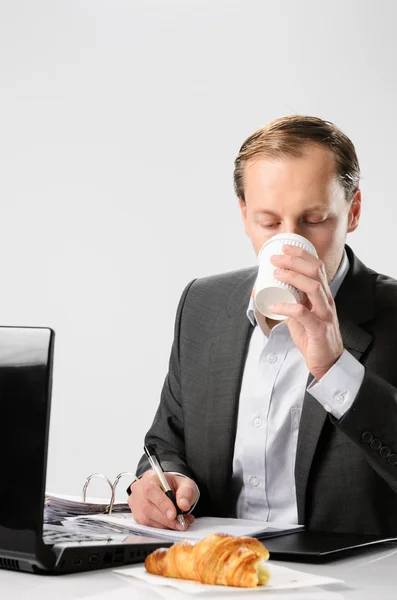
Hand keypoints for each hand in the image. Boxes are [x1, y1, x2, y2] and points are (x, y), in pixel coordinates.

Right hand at [127, 470, 197, 529]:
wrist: (168, 488)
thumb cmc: (174, 486)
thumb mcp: (186, 484)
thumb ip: (186, 493)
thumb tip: (183, 505)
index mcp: (150, 477)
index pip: (151, 491)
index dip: (162, 504)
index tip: (174, 514)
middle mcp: (139, 489)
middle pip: (148, 508)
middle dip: (167, 520)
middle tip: (182, 523)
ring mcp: (135, 503)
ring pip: (147, 519)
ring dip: (165, 525)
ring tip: (180, 523)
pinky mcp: (136, 515)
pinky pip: (146, 525)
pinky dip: (160, 527)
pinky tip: (171, 524)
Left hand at [269, 245, 343, 379]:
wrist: (327, 362)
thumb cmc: (312, 336)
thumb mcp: (298, 315)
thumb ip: (287, 302)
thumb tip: (262, 293)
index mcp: (322, 295)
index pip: (317, 267)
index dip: (301, 254)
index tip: (284, 248)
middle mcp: (326, 301)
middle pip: (316, 272)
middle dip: (295, 261)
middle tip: (276, 258)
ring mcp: (325, 314)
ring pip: (314, 288)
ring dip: (293, 277)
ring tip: (276, 274)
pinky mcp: (319, 329)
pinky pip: (303, 314)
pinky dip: (287, 307)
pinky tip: (273, 307)